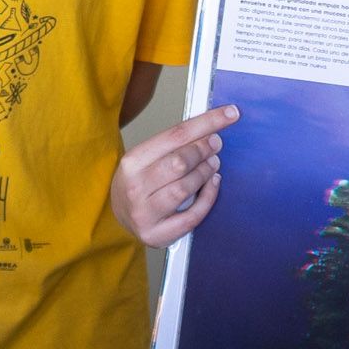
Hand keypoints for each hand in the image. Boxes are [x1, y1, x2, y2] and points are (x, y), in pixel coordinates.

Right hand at [112, 104, 236, 248]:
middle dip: (204, 150)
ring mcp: (145, 213)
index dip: (207, 123)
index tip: (230, 114)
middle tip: (216, 144)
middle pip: (180, 162)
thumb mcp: (147, 157)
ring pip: (185, 188)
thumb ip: (174, 145)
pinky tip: (213, 184)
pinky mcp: (157, 234)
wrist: (119, 214)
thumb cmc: (139, 182)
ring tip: (213, 164)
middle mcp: (135, 187)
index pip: (176, 135)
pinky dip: (208, 197)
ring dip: (206, 172)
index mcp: (133, 162)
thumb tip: (209, 131)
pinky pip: (192, 215)